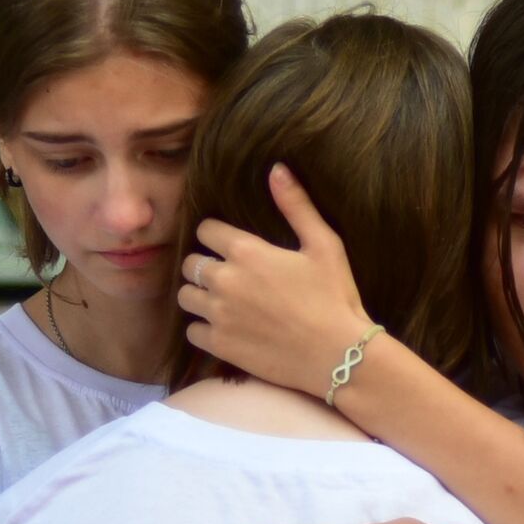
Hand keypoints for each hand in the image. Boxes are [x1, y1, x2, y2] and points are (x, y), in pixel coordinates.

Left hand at [179, 163, 374, 397]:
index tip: (229, 244)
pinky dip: (203, 328)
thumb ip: (296, 206)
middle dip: (204, 265)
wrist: (337, 355)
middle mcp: (225, 280)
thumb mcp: (324, 245)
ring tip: (221, 301)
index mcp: (247, 251)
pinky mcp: (219, 345)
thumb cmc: (335, 297)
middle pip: (190, 264)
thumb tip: (277, 168)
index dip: (216, 235)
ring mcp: (219, 314)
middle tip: (227, 274)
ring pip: (185, 297)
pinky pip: (192, 331)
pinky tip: (225, 328)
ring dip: (199, 295)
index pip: (206, 231)